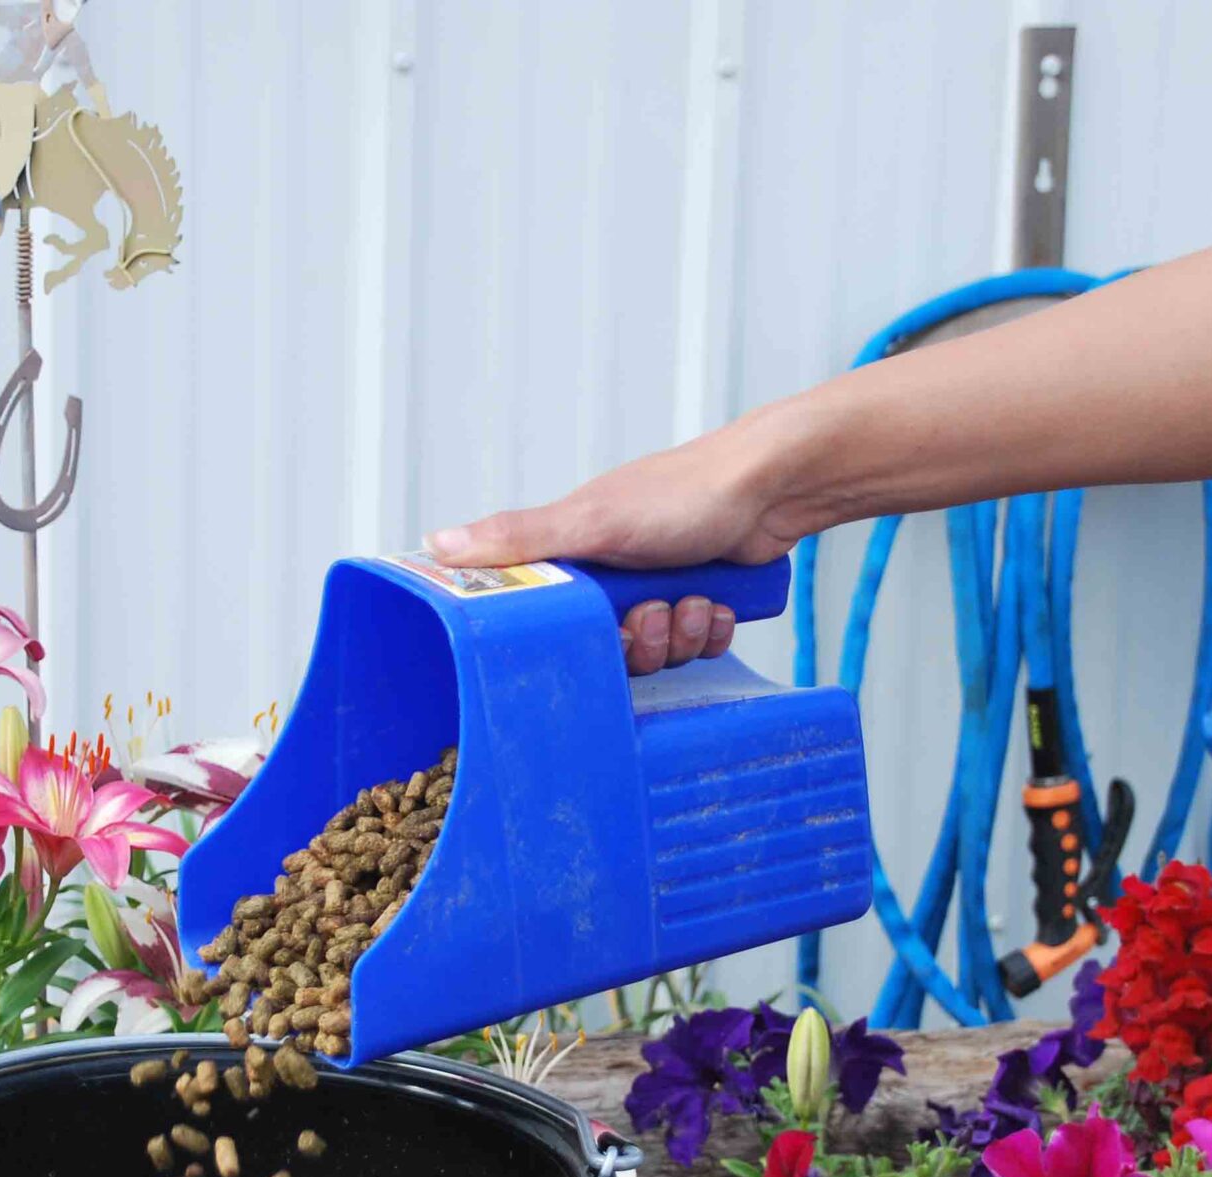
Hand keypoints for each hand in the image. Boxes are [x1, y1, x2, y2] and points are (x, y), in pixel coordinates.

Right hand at [425, 420, 795, 673]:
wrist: (774, 489)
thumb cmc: (684, 491)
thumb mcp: (591, 520)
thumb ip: (518, 539)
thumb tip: (437, 544)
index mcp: (575, 554)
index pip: (550, 618)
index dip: (576, 637)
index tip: (597, 629)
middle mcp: (613, 573)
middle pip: (608, 647)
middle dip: (640, 641)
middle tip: (657, 613)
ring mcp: (659, 587)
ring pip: (657, 652)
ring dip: (681, 634)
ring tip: (696, 600)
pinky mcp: (702, 599)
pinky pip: (697, 646)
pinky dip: (713, 630)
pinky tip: (720, 602)